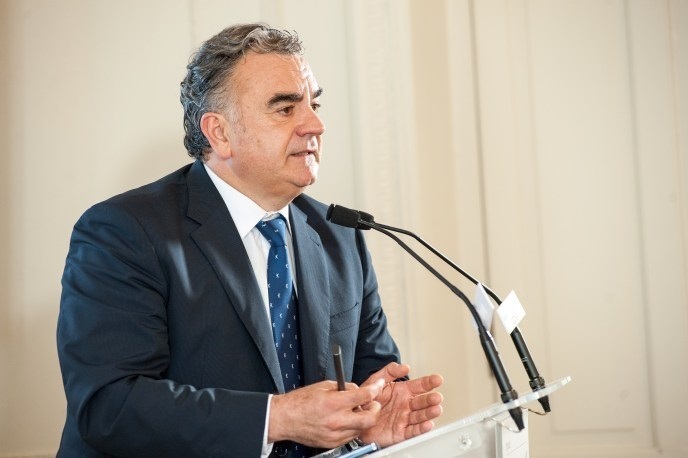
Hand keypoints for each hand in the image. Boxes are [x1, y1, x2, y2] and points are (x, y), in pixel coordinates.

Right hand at [268, 379, 384, 448]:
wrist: (285, 418)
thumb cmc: (300, 401)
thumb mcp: (324, 386)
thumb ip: (344, 387)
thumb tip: (357, 389)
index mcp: (334, 403)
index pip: (364, 397)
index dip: (375, 390)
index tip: (378, 386)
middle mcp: (336, 421)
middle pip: (370, 419)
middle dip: (375, 409)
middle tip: (372, 404)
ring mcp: (335, 434)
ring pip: (361, 429)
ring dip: (362, 419)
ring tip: (353, 412)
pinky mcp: (332, 443)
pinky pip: (350, 436)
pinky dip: (352, 427)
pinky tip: (344, 420)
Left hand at [358, 362, 443, 446]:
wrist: (355, 418)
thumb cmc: (367, 400)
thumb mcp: (376, 380)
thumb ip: (389, 371)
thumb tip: (404, 366)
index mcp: (403, 392)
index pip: (419, 386)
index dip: (429, 382)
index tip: (437, 379)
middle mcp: (406, 405)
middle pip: (422, 402)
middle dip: (430, 400)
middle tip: (437, 397)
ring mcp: (404, 418)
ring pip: (420, 416)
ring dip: (429, 413)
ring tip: (436, 410)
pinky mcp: (400, 432)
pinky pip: (412, 431)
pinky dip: (420, 429)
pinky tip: (427, 424)